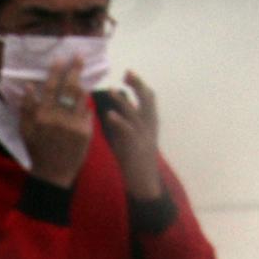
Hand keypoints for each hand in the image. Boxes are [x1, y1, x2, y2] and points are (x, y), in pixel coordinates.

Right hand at [20, 52, 93, 187]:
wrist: (53, 174)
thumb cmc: (37, 150)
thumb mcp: (25, 130)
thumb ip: (26, 107)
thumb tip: (29, 86)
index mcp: (42, 116)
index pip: (51, 88)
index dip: (56, 71)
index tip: (60, 59)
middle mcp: (59, 118)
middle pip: (70, 87)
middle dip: (75, 69)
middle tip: (79, 56)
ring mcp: (74, 125)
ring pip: (81, 98)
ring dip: (82, 84)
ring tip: (82, 76)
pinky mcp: (86, 133)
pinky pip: (87, 112)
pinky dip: (85, 106)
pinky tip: (82, 103)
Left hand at [103, 71, 163, 199]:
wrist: (145, 185)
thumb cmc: (135, 163)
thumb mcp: (129, 140)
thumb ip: (123, 126)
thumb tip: (111, 113)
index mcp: (149, 124)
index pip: (148, 99)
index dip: (139, 84)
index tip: (128, 74)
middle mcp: (149, 127)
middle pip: (147, 100)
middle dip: (138, 85)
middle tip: (127, 73)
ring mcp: (144, 137)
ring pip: (136, 113)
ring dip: (123, 101)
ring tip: (112, 90)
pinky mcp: (136, 147)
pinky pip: (128, 131)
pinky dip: (119, 121)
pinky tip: (109, 114)